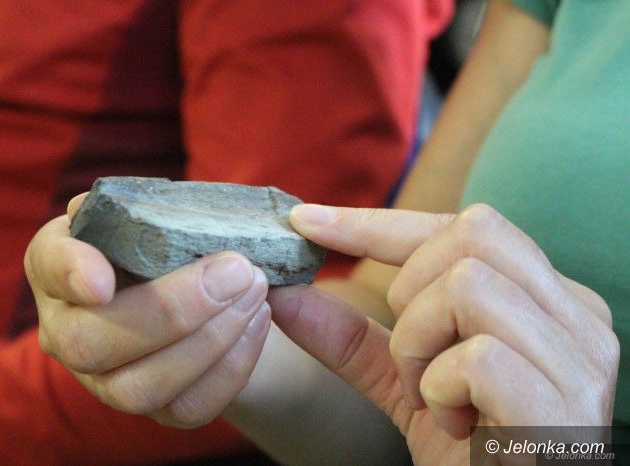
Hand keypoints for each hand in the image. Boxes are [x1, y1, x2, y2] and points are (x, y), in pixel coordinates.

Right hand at [24, 195, 270, 427]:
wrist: (199, 288)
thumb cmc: (166, 242)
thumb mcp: (152, 212)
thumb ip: (144, 206)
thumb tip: (155, 207)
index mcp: (59, 269)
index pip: (48, 266)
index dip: (71, 273)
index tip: (103, 279)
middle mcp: (67, 333)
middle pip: (90, 344)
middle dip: (171, 310)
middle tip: (236, 269)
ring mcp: (107, 382)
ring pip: (141, 387)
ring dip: (210, 339)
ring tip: (254, 291)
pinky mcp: (157, 410)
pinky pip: (189, 407)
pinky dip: (232, 366)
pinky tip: (256, 321)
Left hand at [269, 203, 618, 464]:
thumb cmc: (468, 450)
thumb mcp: (404, 380)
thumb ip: (352, 337)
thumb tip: (284, 295)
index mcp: (547, 298)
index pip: (465, 226)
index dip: (378, 221)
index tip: (305, 221)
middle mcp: (578, 315)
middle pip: (471, 235)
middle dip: (408, 292)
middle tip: (410, 359)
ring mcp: (580, 359)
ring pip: (468, 287)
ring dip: (417, 346)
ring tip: (430, 397)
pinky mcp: (564, 407)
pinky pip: (478, 359)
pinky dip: (439, 390)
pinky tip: (454, 425)